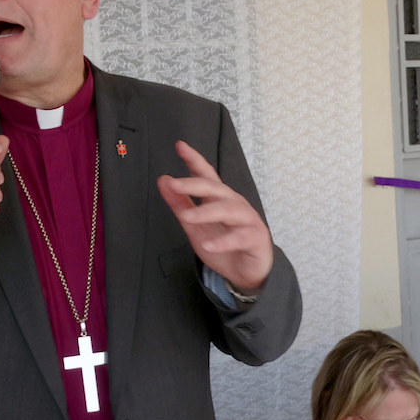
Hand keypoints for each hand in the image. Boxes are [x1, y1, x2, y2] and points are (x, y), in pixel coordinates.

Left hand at [156, 140, 271, 291]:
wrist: (245, 273)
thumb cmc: (221, 244)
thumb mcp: (195, 225)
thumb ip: (180, 204)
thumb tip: (163, 181)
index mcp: (219, 198)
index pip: (206, 175)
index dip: (194, 160)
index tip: (180, 146)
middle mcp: (235, 204)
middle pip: (215, 189)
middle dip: (194, 184)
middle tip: (173, 184)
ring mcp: (247, 220)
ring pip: (228, 210)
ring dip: (206, 212)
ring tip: (187, 217)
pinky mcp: (255, 238)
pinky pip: (239, 237)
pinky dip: (223, 241)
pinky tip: (209, 244)